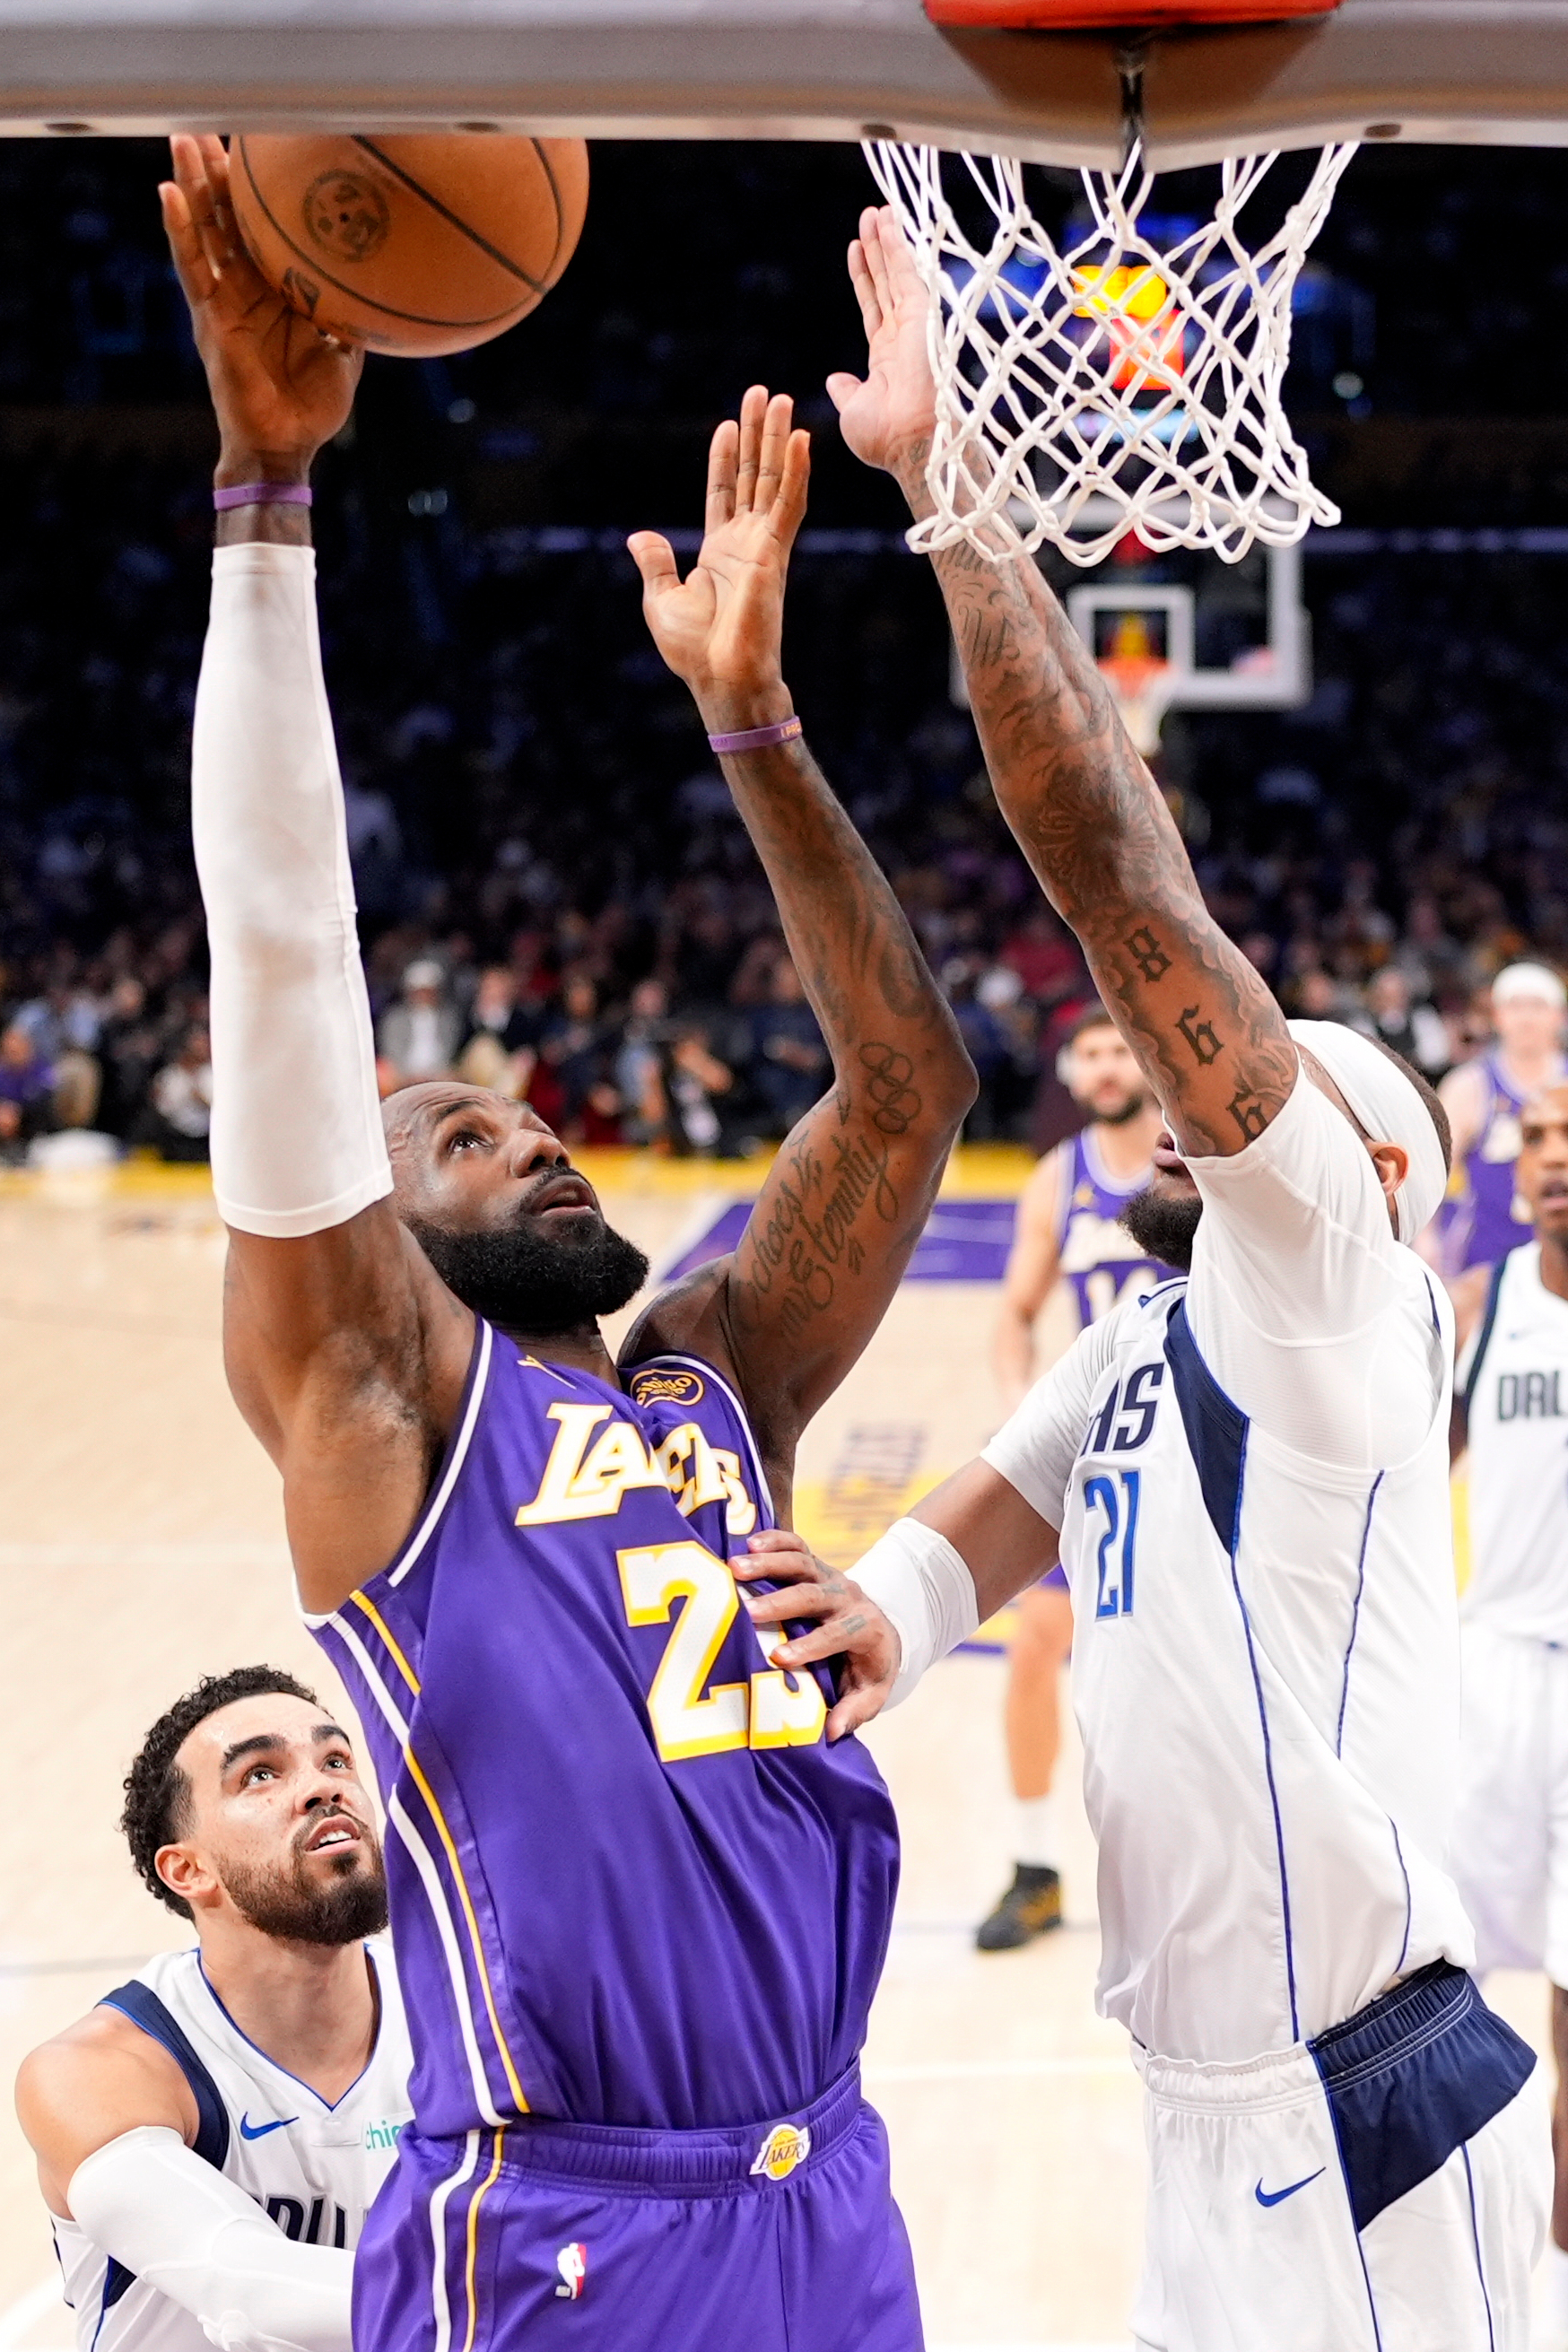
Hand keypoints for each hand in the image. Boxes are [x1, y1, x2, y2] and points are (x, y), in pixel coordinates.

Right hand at [160, 134, 362, 483]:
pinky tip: (169, 194)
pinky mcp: (209, 319)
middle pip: (227, 219)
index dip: (259, 191)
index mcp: (276, 291)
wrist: (287, 446)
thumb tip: (383, 280)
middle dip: (217, 172)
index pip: (263, 230)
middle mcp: (244, 289)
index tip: (261, 147)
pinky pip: (192, 268)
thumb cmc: (314, 405)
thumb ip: (352, 312)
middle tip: (210, 121)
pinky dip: (180, 230)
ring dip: (193, 184)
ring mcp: (223, 301)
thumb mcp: (344, 349)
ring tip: (181, 139)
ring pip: (204, 231)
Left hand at [628, 385, 806, 733]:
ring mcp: (763, 544)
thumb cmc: (695, 651)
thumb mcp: (660, 600)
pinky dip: (797, 469)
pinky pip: (789, 503)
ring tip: (781, 399)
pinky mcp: (775, 552)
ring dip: (778, 439)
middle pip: (754, 476)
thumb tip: (639, 536)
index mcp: (719, 552)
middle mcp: (746, 543)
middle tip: (763, 393)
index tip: (727, 424)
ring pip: (774, 479)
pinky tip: (801, 438)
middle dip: (757, 434)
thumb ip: (655, 564)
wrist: (722, 678)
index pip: (725, 492)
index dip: (725, 458)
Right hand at [731, 1528, 899, 1741]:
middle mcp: (847, 1597)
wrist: (882, 1625)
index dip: (810, 1645)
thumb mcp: (873, 1692)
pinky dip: (775, 1539)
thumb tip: (830, 1732)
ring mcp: (830, 1576)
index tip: (779, 1657)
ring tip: (734, 1567)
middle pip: (815, 1594)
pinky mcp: (815, 1564)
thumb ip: (855, 1711)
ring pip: (802, 1563)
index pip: (837, 1635)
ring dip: (768, 1563)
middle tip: (748, 1611)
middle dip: (781, 1603)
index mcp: (863, 1629)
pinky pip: (796, 1545)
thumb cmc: (870, 1665)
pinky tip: (748, 1542)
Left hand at [827, 206, 936, 497]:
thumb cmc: (885, 439)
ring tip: (876, 210)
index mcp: (887, 358)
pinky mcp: (921, 317)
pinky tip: (888, 222)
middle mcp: (902, 337)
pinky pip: (906, 274)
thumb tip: (836, 379)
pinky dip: (897, 247)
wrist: (910, 445)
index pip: (873, 307)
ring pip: (896, 273)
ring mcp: (913, 326)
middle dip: (877, 250)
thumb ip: (847, 391)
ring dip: (886, 240)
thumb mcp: (854, 412)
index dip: (864, 278)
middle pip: (886, 283)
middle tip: (869, 216)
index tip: (855, 249)